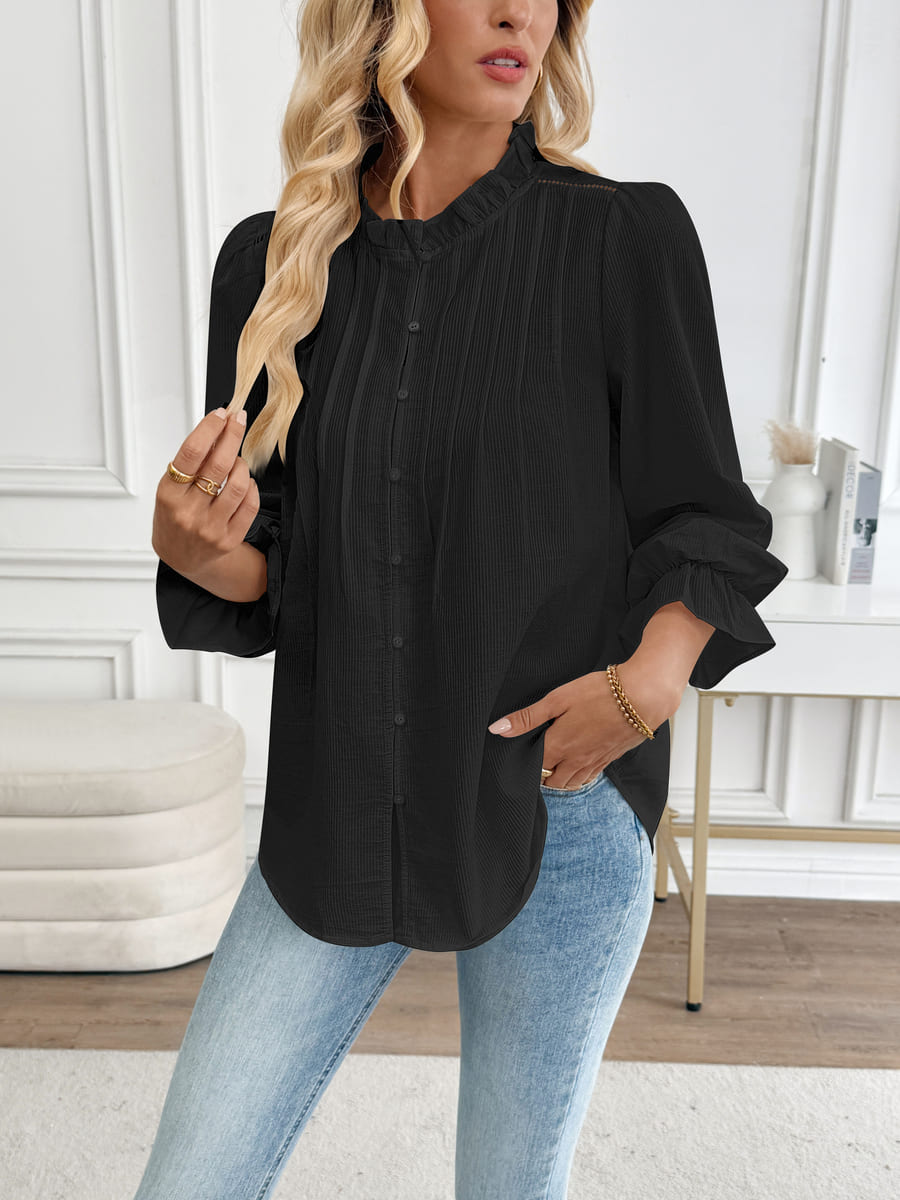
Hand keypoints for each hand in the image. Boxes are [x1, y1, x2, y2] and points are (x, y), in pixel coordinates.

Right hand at [152, 407, 258, 577]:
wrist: (181, 557)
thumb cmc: (174, 517)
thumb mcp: (170, 490)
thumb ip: (190, 464)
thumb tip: (216, 429)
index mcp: (169, 495)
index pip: (191, 453)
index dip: (210, 428)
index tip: (220, 414)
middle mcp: (189, 512)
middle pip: (218, 464)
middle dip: (232, 435)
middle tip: (237, 420)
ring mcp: (211, 527)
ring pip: (239, 484)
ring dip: (242, 464)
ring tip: (236, 460)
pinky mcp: (229, 538)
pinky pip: (250, 504)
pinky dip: (251, 487)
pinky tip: (245, 482)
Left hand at [487, 662, 676, 789]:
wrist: (643, 697)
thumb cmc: (600, 693)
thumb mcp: (558, 699)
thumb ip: (528, 717)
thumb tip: (498, 729)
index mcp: (558, 746)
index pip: (533, 768)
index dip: (524, 764)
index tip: (519, 756)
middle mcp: (575, 761)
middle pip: (550, 782)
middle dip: (540, 776)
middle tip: (535, 761)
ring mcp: (594, 762)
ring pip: (570, 784)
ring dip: (558, 779)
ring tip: (552, 765)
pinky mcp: (610, 759)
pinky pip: (588, 778)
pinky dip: (578, 777)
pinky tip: (576, 766)